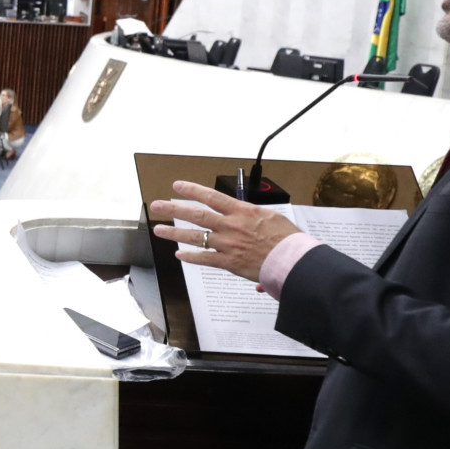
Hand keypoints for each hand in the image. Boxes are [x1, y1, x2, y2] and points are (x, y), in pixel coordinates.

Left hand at [147, 180, 301, 282]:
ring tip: (159, 230)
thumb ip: (254, 216)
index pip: (211, 197)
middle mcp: (231, 225)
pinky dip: (191, 257)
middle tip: (157, 205)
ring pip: (195, 236)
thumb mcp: (272, 218)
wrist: (293, 260)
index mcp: (242, 211)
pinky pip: (205, 259)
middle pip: (196, 215)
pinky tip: (180, 255)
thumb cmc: (288, 239)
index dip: (192, 190)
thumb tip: (248, 217)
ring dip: (175, 233)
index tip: (177, 186)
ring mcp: (227, 244)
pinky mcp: (229, 262)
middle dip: (173, 209)